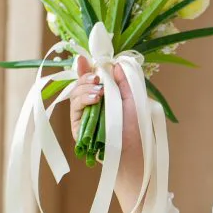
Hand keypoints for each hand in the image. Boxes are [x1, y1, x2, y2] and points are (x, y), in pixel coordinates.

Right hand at [69, 53, 144, 212]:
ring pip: (75, 94)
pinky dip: (83, 99)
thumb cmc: (137, 129)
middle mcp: (93, 105)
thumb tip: (115, 63)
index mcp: (105, 96)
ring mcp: (84, 116)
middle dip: (86, 76)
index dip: (87, 67)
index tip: (86, 58)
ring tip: (98, 90)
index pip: (92, 78)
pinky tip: (95, 98)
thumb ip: (124, 81)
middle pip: (81, 84)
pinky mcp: (78, 128)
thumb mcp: (134, 99)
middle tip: (96, 75)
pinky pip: (74, 109)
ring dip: (85, 87)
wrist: (135, 153)